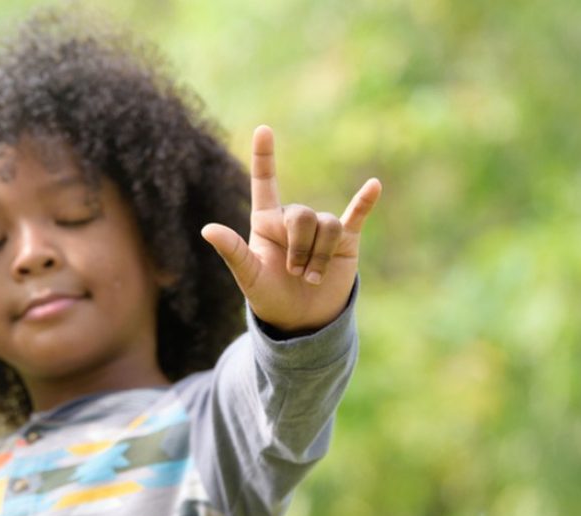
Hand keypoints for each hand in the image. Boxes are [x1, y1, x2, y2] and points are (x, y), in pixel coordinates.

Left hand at [201, 125, 381, 332]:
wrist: (302, 321)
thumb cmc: (269, 297)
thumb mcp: (248, 276)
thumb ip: (232, 251)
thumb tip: (206, 229)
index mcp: (266, 221)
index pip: (265, 183)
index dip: (264, 157)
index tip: (263, 129)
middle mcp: (294, 219)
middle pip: (302, 215)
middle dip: (299, 248)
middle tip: (294, 274)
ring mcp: (321, 228)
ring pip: (326, 225)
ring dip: (319, 256)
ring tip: (311, 278)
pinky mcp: (346, 240)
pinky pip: (356, 215)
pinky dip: (365, 201)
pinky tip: (374, 186)